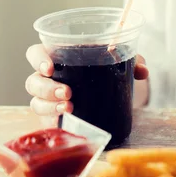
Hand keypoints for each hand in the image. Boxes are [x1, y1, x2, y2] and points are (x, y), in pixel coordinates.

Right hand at [25, 44, 148, 123]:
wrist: (115, 96)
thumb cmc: (108, 71)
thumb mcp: (121, 62)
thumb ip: (133, 61)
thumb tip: (142, 70)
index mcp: (58, 58)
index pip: (36, 54)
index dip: (38, 59)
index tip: (50, 67)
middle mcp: (49, 79)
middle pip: (33, 81)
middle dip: (46, 88)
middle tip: (68, 92)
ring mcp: (50, 100)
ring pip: (36, 102)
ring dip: (50, 106)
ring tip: (69, 107)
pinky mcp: (55, 118)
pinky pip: (47, 122)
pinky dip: (53, 122)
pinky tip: (65, 122)